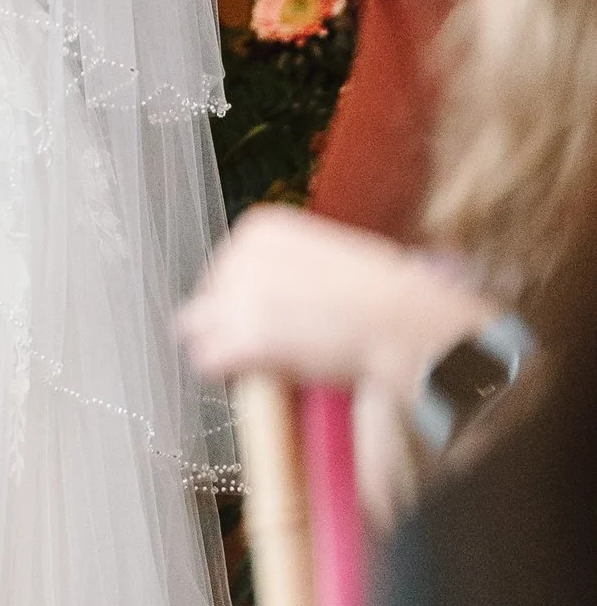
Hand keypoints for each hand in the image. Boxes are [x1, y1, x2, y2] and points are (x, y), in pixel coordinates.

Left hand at [175, 206, 492, 395]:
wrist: (410, 323)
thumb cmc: (386, 295)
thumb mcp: (328, 258)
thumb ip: (290, 270)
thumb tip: (272, 295)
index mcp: (261, 228)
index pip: (224, 267)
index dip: (245, 298)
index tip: (274, 318)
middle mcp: (240, 254)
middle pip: (207, 295)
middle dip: (231, 322)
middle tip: (270, 347)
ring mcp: (239, 296)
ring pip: (194, 328)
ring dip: (223, 348)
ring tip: (263, 365)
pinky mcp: (244, 338)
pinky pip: (206, 361)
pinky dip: (228, 375)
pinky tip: (260, 377)